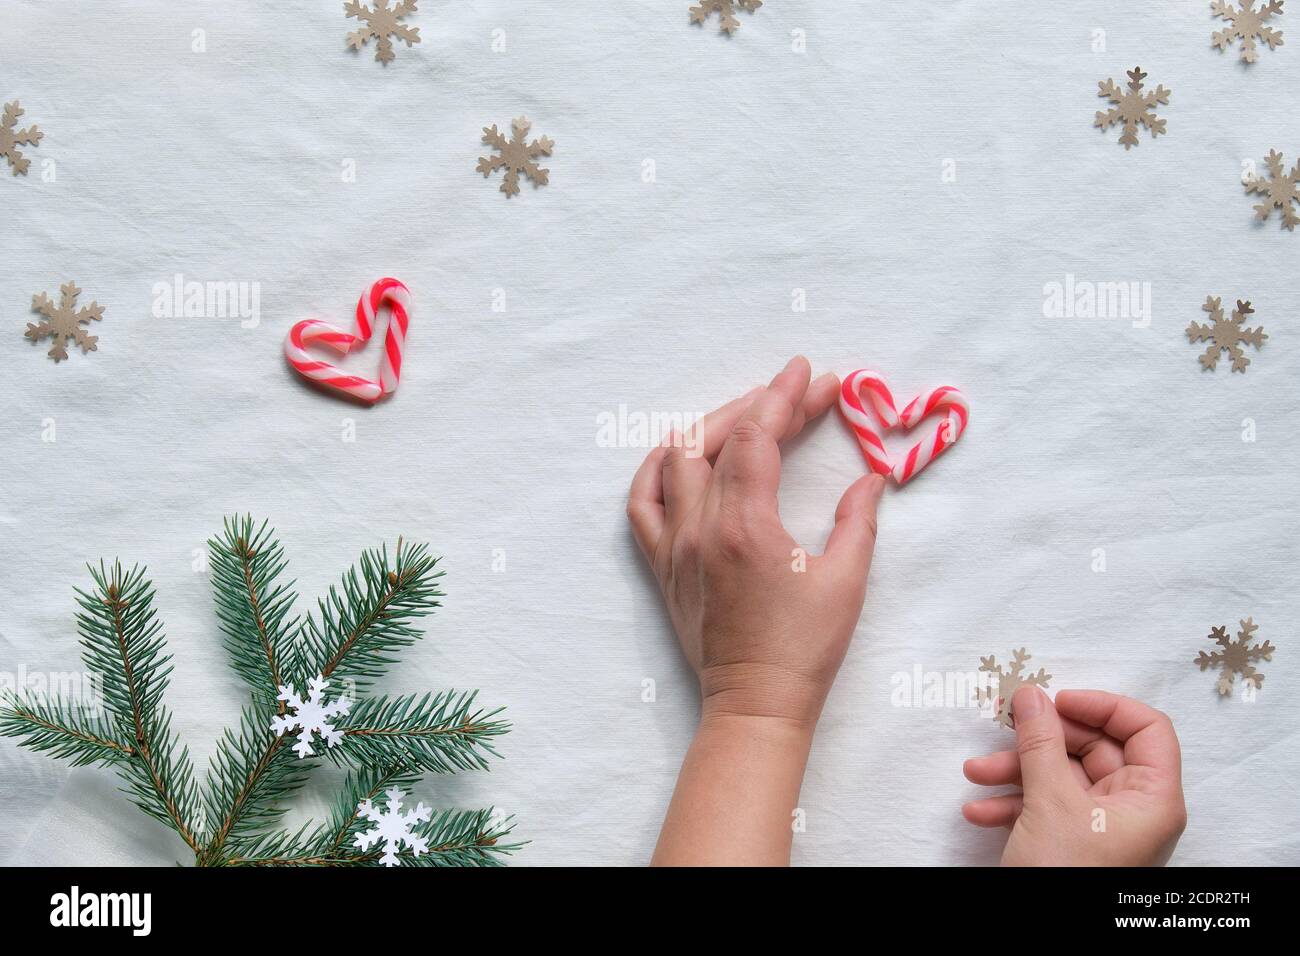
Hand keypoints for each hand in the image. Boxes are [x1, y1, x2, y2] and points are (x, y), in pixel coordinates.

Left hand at [627, 357, 885, 727]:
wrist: (755, 704)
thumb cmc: (805, 649)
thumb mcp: (846, 581)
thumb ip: (857, 520)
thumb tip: (872, 478)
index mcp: (745, 526)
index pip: (755, 436)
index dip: (785, 396)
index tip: (812, 372)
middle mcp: (699, 528)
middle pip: (716, 437)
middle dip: (760, 403)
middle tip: (801, 392)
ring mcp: (673, 546)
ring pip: (674, 460)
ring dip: (711, 426)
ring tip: (750, 415)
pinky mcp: (662, 565)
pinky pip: (642, 503)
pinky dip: (658, 468)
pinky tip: (681, 453)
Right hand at [963, 687, 1186, 865]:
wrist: (1046, 949)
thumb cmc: (1067, 876)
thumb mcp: (1049, 801)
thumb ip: (1039, 741)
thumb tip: (1031, 696)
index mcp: (1152, 798)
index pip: (1146, 728)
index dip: (1103, 706)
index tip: (1058, 700)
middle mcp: (1133, 810)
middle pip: (1094, 749)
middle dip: (1040, 740)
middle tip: (1006, 728)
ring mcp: (1103, 828)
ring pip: (1061, 777)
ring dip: (1015, 771)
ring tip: (976, 773)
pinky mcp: (1074, 843)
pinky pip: (1045, 807)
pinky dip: (1012, 804)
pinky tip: (980, 810)